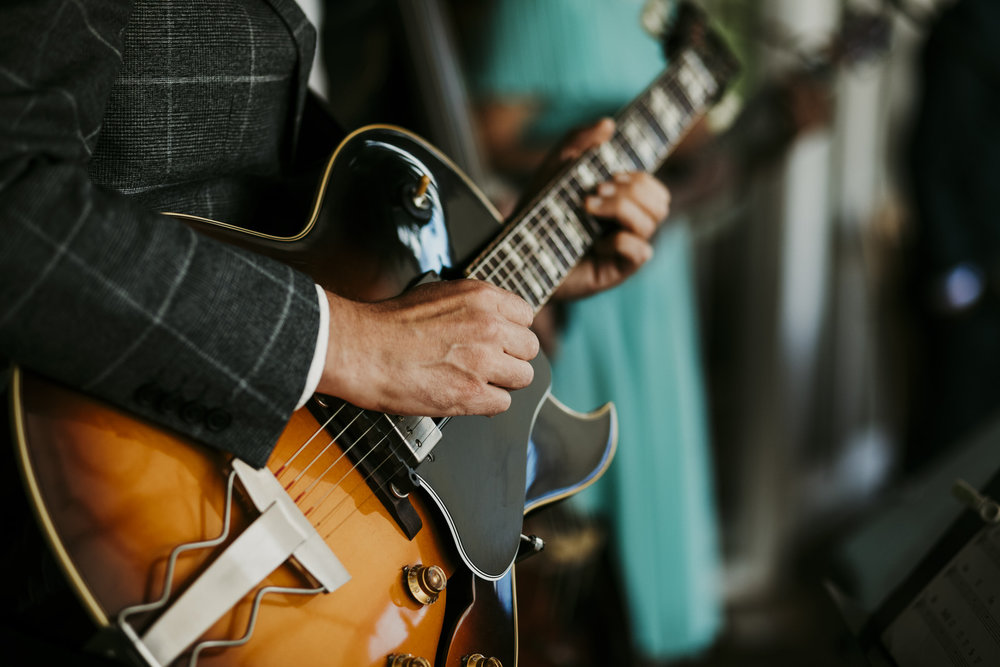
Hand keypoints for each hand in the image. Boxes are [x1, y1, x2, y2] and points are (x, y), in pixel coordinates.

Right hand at [318, 280, 538, 416]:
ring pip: (522, 377)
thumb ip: (472, 306)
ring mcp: (483, 361)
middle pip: (529, 349)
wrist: (361, 349)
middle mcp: (489, 326)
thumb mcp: (438, 293)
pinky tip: (464, 396)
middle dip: (510, 358)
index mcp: (482, 297)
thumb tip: (492, 320)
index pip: (525, 316)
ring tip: (475, 381)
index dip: (512, 331)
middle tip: (487, 364)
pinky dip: (486, 404)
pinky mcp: (472, 393)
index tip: (500, 340)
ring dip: (502, 382)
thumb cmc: (388, 324)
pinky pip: (503, 404)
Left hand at [548, 118, 670, 300]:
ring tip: (587, 209)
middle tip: (594, 192)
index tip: (610, 175)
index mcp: (622, 203)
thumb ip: (578, 141)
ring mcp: (624, 250)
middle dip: (630, 191)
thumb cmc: (537, 211)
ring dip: (621, 209)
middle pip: (661, 203)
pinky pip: (641, 252)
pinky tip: (593, 245)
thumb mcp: (555, 168)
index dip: (640, 178)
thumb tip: (608, 124)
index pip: (654, 189)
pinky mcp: (616, 271)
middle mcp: (628, 227)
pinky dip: (619, 241)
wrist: (517, 248)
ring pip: (651, 223)